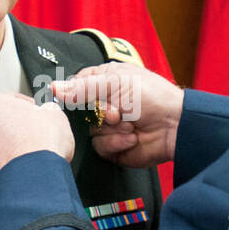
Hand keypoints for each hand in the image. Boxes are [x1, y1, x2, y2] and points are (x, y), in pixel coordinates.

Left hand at [0, 93, 74, 191]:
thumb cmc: (43, 146)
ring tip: (27, 157)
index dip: (28, 108)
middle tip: (33, 137)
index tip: (37, 114)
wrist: (35, 178)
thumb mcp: (57, 116)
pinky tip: (19, 170)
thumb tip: (49, 112)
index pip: (11, 101)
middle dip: (15, 130)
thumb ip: (49, 110)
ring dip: (7, 149)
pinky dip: (3, 169)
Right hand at [51, 63, 183, 168]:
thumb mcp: (115, 83)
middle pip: (79, 112)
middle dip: (100, 114)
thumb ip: (82, 87)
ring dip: (112, 129)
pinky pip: (100, 147)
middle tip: (116, 112)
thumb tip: (54, 88)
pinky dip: (117, 143)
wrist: (174, 126)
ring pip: (89, 132)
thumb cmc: (151, 96)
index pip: (75, 87)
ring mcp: (109, 126)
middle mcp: (104, 104)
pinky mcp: (114, 146)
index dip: (74, 94)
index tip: (76, 97)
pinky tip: (132, 138)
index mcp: (104, 82)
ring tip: (130, 124)